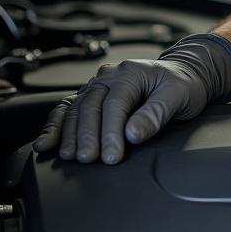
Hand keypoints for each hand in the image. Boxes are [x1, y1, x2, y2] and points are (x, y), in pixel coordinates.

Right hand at [32, 33, 230, 164]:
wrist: (185, 74)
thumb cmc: (184, 85)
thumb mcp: (179, 96)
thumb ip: (156, 113)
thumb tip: (133, 133)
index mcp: (131, 72)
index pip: (115, 104)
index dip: (111, 132)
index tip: (112, 156)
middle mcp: (110, 76)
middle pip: (91, 106)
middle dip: (87, 136)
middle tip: (88, 160)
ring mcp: (98, 85)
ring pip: (76, 109)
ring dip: (69, 135)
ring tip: (69, 157)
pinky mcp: (92, 97)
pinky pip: (68, 110)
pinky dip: (55, 127)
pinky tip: (45, 144)